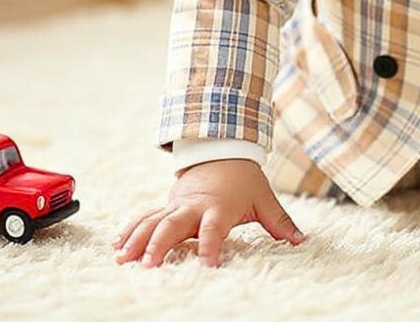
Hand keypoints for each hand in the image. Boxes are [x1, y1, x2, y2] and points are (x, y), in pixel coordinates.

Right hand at [113, 159, 305, 267]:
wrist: (223, 153)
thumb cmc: (245, 182)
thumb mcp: (265, 199)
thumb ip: (281, 222)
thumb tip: (303, 241)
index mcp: (219, 207)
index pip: (214, 228)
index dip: (210, 245)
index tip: (207, 265)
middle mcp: (195, 207)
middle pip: (174, 224)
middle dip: (160, 244)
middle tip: (148, 265)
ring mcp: (177, 205)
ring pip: (153, 221)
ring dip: (137, 239)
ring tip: (122, 259)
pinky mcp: (167, 205)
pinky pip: (145, 217)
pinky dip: (130, 230)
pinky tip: (117, 247)